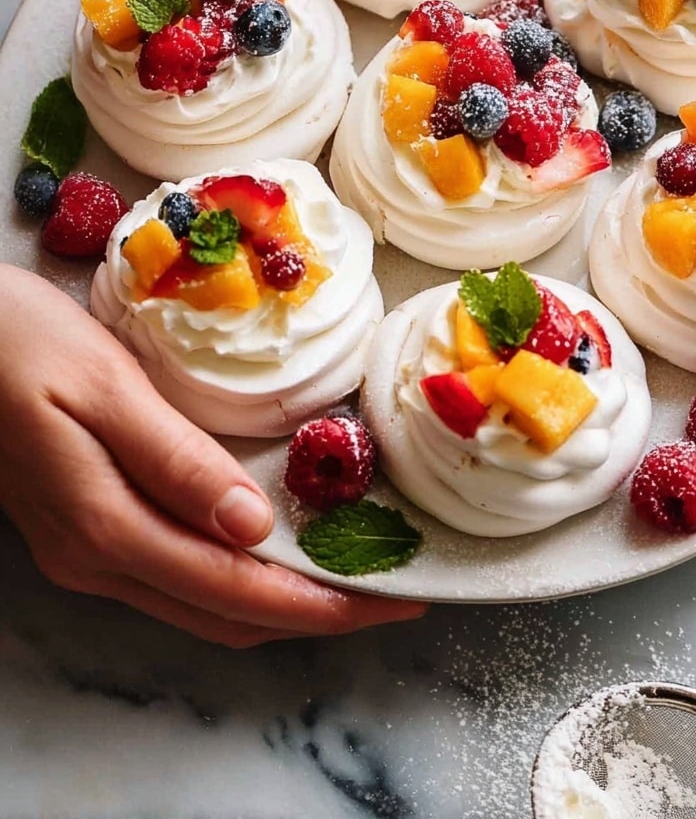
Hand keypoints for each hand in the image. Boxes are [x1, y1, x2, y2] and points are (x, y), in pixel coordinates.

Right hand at [0, 265, 425, 645]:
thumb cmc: (23, 343)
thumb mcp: (105, 386)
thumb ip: (175, 459)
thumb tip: (251, 525)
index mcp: (104, 525)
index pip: (237, 590)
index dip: (322, 603)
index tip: (395, 596)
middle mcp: (95, 559)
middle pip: (226, 615)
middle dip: (316, 614)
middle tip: (394, 592)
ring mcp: (84, 553)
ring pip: (201, 607)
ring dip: (280, 602)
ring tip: (352, 574)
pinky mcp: (83, 532)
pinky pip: (177, 581)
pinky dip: (239, 581)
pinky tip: (274, 549)